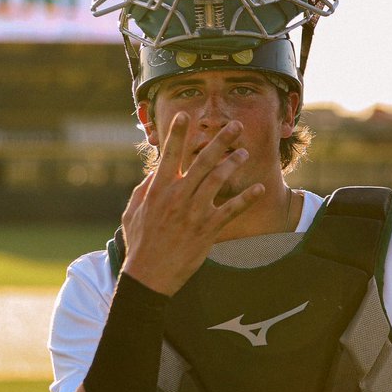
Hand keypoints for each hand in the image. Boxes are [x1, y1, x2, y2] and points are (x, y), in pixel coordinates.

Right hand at [120, 113, 263, 295]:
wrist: (149, 275)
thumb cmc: (140, 243)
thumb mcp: (132, 213)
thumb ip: (144, 190)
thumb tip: (153, 174)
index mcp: (158, 189)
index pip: (170, 155)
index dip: (177, 133)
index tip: (185, 116)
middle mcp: (178, 196)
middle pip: (202, 160)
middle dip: (220, 140)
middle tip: (234, 126)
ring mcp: (194, 212)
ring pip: (219, 179)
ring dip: (233, 163)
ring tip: (244, 153)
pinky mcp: (208, 229)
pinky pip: (232, 209)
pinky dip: (247, 198)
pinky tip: (259, 189)